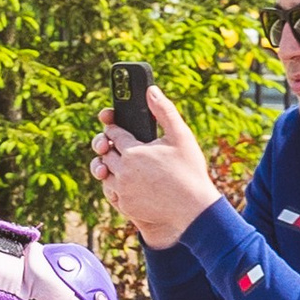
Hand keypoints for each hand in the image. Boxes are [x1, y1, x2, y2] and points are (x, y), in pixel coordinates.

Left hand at [88, 82, 217, 248]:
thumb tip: (150, 90)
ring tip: (117, 162)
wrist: (194, 209)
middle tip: (112, 143)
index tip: (112, 123)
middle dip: (107, 145)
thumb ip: (164, 111)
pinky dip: (114, 185)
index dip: (112, 126)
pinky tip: (123, 181)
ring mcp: (122, 190)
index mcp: (133, 151)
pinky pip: (111, 192)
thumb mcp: (181, 136)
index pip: (113, 133)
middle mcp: (123, 171)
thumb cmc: (190, 171)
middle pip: (105, 152)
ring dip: (108, 166)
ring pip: (104, 173)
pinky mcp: (125, 206)